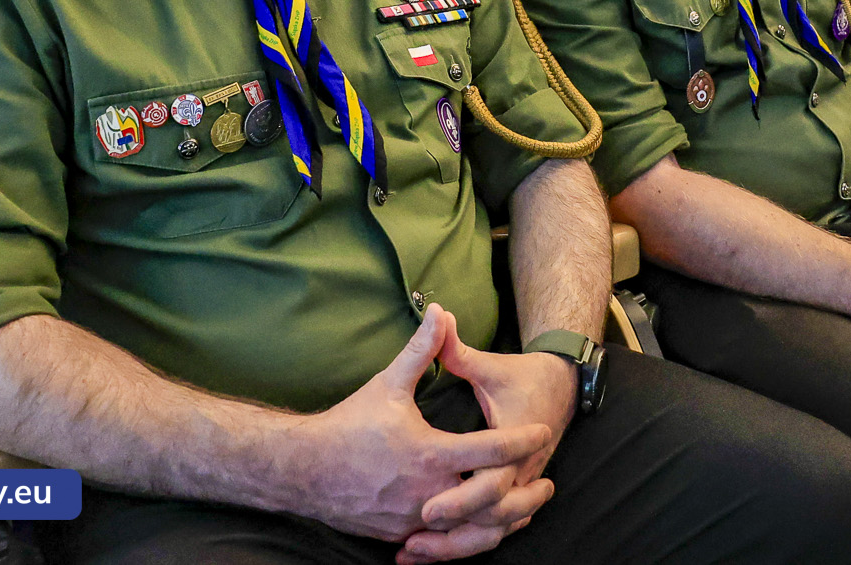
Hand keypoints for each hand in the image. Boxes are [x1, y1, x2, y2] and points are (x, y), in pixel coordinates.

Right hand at [291, 305, 552, 552]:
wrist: (302, 470)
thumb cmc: (348, 425)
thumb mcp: (388, 384)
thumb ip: (422, 350)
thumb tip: (441, 310)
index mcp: (430, 455)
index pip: (491, 450)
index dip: (522, 440)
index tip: (543, 431)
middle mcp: (427, 493)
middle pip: (492, 504)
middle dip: (525, 498)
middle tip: (548, 485)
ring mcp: (413, 520)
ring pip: (470, 533)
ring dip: (502, 523)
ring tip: (524, 512)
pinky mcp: (399, 536)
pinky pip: (443, 543)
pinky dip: (467, 538)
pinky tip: (482, 528)